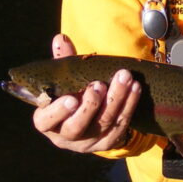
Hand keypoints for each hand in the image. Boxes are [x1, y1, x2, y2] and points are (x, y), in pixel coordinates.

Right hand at [32, 34, 141, 152]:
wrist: (89, 118)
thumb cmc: (70, 94)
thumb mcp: (64, 81)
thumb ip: (62, 62)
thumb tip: (61, 39)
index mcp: (47, 121)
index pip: (47, 120)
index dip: (58, 111)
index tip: (71, 98)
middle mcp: (66, 136)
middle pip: (78, 126)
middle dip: (90, 105)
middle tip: (99, 85)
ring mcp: (88, 142)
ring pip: (103, 123)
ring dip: (116, 99)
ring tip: (124, 78)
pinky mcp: (108, 142)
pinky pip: (121, 124)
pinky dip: (129, 105)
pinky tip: (135, 88)